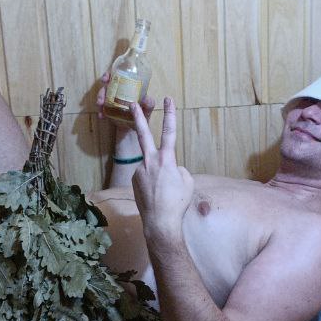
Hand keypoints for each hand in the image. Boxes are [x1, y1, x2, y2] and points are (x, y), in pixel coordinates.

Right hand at [96, 70, 154, 133]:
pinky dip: (100, 112)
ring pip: (102, 97)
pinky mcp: (109, 110)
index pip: (117, 76)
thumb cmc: (144, 113)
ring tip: (100, 106)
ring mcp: (112, 101)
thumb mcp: (148, 108)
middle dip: (102, 91)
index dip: (109, 75)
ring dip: (99, 100)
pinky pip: (102, 109)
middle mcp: (118, 92)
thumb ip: (149, 103)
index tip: (105, 78)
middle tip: (101, 98)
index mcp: (127, 87)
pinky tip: (101, 116)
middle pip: (107, 87)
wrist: (138, 127)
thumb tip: (146, 99)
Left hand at [130, 98, 194, 244]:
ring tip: (163, 193)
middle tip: (132, 103)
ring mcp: (139, 170)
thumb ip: (178, 169)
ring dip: (158, 175)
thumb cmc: (177, 202)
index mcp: (166, 159)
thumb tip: (170, 168)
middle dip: (139, 117)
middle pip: (143, 134)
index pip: (169, 132)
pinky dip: (152, 184)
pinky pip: (146, 177)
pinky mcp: (134, 180)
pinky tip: (156, 196)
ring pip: (151, 166)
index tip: (168, 99)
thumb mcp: (187, 181)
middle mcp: (150, 161)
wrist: (160, 222)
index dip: (170, 114)